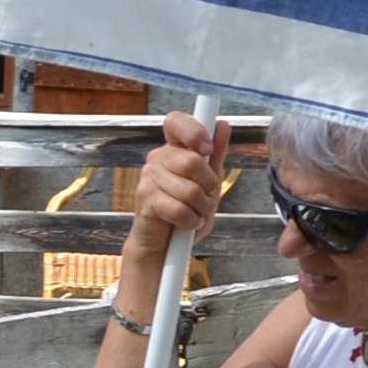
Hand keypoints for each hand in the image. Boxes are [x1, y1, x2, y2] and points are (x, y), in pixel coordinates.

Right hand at [123, 109, 228, 275]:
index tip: (207, 149)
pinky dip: (191, 220)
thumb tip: (222, 125)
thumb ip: (215, 155)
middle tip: (206, 198)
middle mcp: (158, 159)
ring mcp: (148, 178)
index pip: (176, 122)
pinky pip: (179, 208)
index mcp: (174, 149)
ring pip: (189, 189)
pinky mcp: (145, 200)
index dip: (194, 131)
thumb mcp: (207, 183)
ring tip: (196, 213)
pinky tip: (188, 223)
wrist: (163, 245)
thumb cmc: (184, 211)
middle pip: (192, 161)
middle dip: (208, 186)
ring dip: (201, 208)